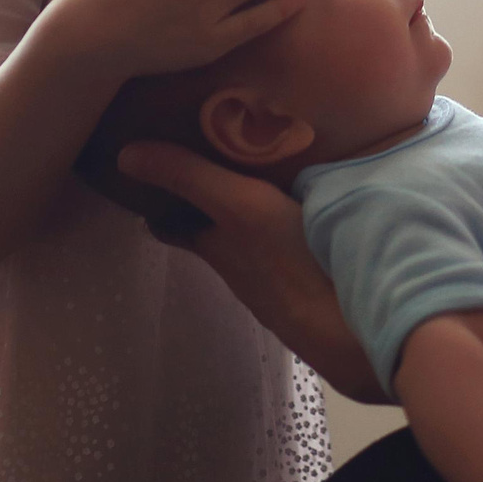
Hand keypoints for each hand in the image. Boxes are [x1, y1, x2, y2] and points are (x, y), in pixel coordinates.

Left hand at [117, 138, 389, 403]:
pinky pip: (294, 251)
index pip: (173, 226)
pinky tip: (312, 209)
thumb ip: (189, 177)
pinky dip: (291, 227)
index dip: (160, 202)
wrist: (357, 326)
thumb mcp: (238, 206)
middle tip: (217, 156)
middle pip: (215, 235)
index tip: (156, 169)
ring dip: (252, 216)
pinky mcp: (319, 287)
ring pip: (255, 246)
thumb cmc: (292, 260)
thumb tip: (124, 155)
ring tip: (264, 174)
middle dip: (211, 202)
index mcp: (219, 248)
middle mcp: (244, 270)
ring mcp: (282, 284)